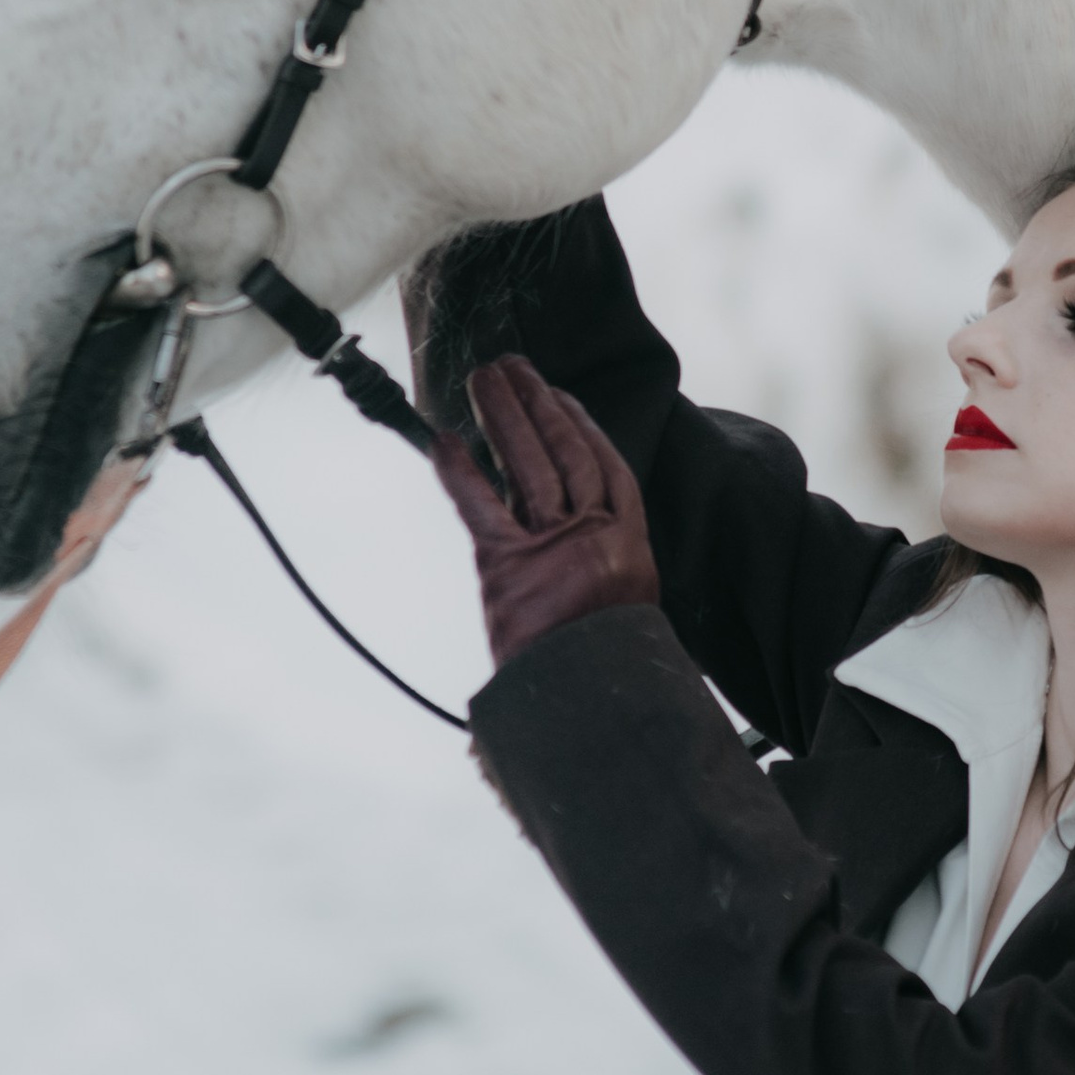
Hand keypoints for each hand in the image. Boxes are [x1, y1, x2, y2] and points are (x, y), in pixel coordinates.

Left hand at [431, 355, 660, 672]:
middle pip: (566, 452)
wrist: (587, 707)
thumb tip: (568, 528)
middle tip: (515, 368)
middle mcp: (598, 538)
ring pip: (531, 463)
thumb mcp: (622, 608)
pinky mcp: (507, 567)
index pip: (606, 468)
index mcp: (630, 547)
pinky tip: (444, 439)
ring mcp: (554, 549)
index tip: (560, 398)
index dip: (581, 427)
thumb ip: (600, 564)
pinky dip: (459, 471)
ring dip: (507, 415)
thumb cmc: (603, 668)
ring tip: (489, 378)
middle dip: (539, 404)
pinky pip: (479, 506)